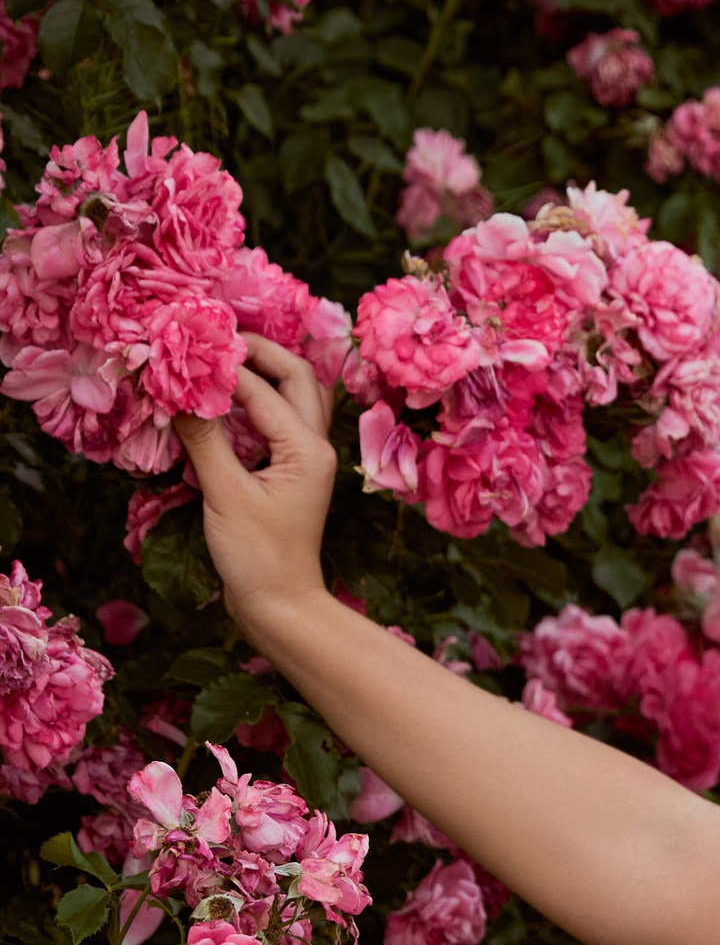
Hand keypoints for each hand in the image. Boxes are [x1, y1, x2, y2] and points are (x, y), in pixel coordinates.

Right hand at [176, 334, 338, 644]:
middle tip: (214, 339)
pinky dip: (255, 400)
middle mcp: (314, 446)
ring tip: (219, 359)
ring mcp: (305, 459)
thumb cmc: (258, 557)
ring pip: (295, 395)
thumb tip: (179, 390)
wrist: (280, 605)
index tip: (186, 344)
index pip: (263, 387)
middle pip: (297, 375)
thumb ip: (204, 438)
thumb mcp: (225, 495)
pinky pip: (279, 419)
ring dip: (263, 372)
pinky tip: (222, 399)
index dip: (224, 364)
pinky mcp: (289, 471)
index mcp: (307, 449)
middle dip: (259, 351)